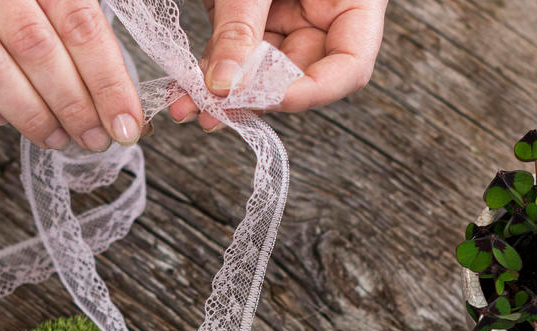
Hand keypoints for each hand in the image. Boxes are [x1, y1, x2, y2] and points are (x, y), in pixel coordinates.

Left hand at [168, 0, 388, 130]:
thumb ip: (241, 26)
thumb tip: (222, 86)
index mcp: (352, 1)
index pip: (348, 68)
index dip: (309, 93)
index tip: (263, 100)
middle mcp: (325, 15)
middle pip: (299, 77)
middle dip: (252, 99)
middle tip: (210, 114)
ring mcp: (291, 17)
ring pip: (262, 74)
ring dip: (223, 94)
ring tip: (185, 106)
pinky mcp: (257, 17)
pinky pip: (238, 55)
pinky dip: (212, 72)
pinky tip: (185, 92)